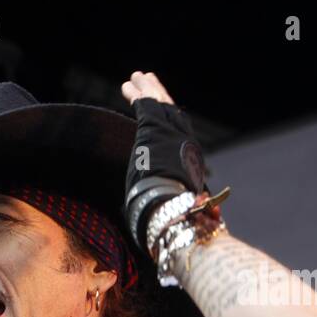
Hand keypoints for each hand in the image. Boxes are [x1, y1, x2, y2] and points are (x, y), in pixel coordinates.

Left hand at [119, 70, 209, 249]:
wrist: (174, 212)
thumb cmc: (171, 223)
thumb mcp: (167, 214)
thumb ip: (162, 215)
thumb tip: (152, 238)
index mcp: (186, 163)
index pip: (175, 137)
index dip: (167, 124)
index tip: (158, 116)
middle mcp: (183, 144)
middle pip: (170, 115)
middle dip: (158, 98)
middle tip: (148, 84)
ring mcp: (171, 135)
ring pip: (158, 105)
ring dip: (147, 90)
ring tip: (136, 77)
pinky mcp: (155, 130)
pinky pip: (146, 105)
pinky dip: (139, 93)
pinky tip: (130, 83)